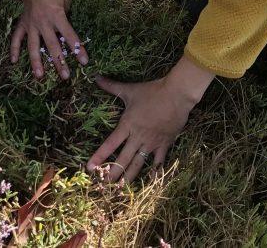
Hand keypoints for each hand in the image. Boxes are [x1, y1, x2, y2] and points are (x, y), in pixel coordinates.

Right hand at [12, 0, 86, 79]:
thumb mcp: (65, 2)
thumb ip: (66, 19)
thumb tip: (67, 34)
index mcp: (58, 16)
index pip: (70, 36)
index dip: (78, 49)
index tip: (84, 62)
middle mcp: (44, 22)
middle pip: (53, 46)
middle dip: (60, 62)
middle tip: (65, 77)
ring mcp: (31, 24)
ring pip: (34, 47)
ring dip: (37, 62)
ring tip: (40, 76)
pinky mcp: (22, 23)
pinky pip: (16, 38)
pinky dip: (14, 49)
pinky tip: (13, 61)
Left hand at [87, 55, 215, 182]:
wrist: (177, 94)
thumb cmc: (153, 91)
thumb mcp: (130, 90)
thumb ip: (112, 87)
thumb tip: (96, 78)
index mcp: (127, 125)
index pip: (110, 144)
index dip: (99, 156)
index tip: (89, 168)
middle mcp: (138, 137)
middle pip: (122, 160)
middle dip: (111, 174)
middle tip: (102, 186)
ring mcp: (151, 142)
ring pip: (138, 164)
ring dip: (128, 177)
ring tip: (120, 189)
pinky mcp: (164, 144)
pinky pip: (158, 161)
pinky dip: (154, 172)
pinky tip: (150, 181)